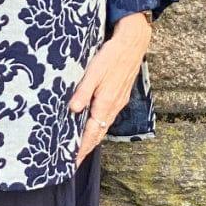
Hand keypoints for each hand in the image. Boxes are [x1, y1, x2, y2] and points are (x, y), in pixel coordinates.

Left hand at [69, 12, 151, 167]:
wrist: (133, 43)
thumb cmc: (112, 55)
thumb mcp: (94, 71)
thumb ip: (83, 91)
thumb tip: (73, 111)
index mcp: (105, 103)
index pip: (91, 133)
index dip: (81, 149)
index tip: (72, 162)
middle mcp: (113, 107)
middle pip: (98, 135)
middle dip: (86, 149)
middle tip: (73, 162)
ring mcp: (118, 102)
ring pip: (103, 127)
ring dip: (92, 139)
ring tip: (80, 149)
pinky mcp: (119, 96)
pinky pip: (107, 118)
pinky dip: (98, 128)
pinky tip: (92, 126)